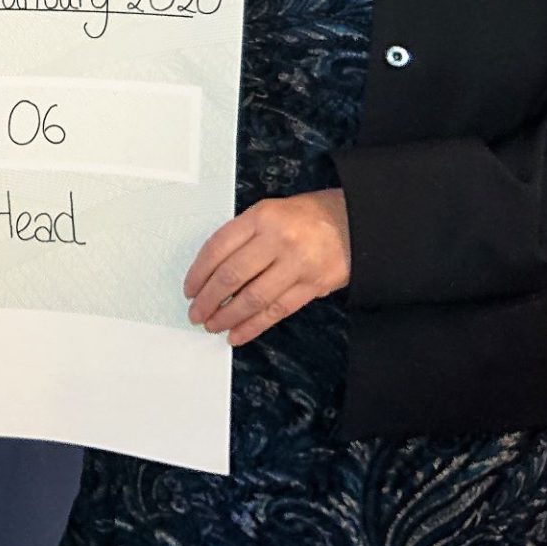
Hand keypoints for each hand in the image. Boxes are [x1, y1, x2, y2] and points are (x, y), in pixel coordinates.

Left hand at [184, 190, 350, 346]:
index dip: (198, 272)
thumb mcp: (270, 212)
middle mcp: (277, 240)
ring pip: (252, 298)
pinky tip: (237, 334)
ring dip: (227, 316)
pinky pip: (276, 311)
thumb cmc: (308, 216)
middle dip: (208, 299)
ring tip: (212, 325)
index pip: (218, 248)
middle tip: (196, 312)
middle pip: (232, 276)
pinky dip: (253, 326)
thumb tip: (212, 271)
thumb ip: (244, 236)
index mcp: (261, 217)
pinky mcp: (312, 286)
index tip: (189, 288)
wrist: (356, 222)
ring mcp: (296, 264)